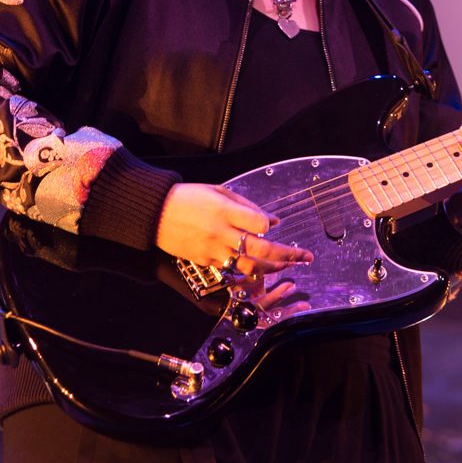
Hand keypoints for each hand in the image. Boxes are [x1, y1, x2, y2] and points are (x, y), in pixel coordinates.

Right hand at [156, 183, 314, 276]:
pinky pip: (232, 270)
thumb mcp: (218, 191)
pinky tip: (259, 269)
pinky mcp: (205, 261)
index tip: (273, 225)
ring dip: (272, 268)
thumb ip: (247, 206)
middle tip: (306, 257)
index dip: (270, 226)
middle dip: (288, 254)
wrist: (155, 212)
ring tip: (287, 266)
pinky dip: (248, 271)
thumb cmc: (188, 197)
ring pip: (250, 266)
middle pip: (262, 249)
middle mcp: (221, 233)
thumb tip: (273, 220)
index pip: (261, 224)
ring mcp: (213, 250)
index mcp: (225, 211)